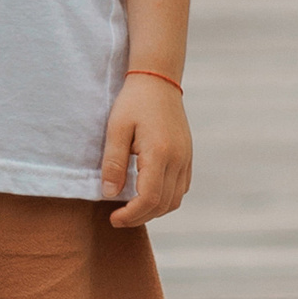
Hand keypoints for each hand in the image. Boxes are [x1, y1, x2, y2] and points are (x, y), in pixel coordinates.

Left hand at [100, 74, 190, 227]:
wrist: (157, 80)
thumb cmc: (133, 102)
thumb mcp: (116, 129)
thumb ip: (114, 162)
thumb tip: (110, 194)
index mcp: (160, 153)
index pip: (150, 198)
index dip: (131, 215)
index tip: (113, 218)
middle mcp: (178, 159)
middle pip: (164, 204)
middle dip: (140, 217)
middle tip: (118, 218)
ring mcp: (186, 158)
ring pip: (175, 200)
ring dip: (154, 210)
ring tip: (131, 209)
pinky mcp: (187, 156)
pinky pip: (181, 188)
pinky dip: (165, 199)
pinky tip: (147, 195)